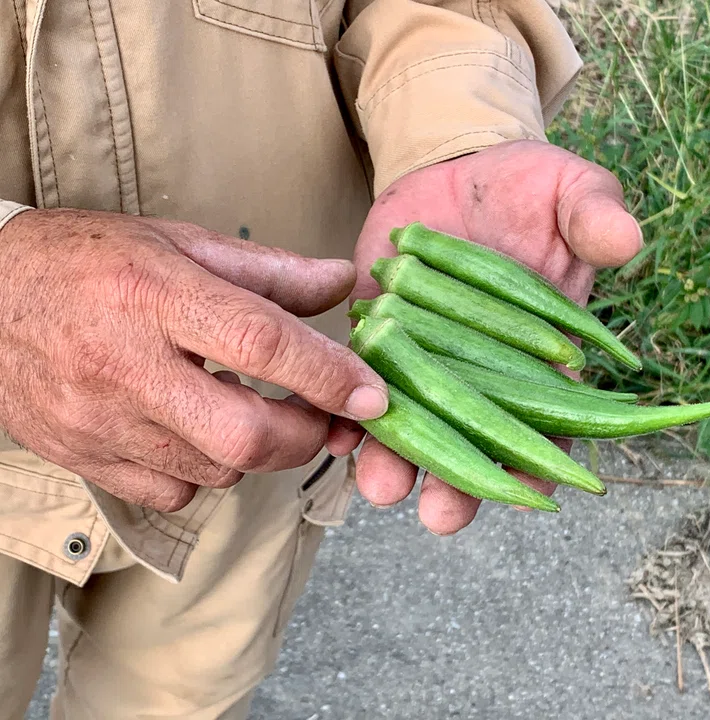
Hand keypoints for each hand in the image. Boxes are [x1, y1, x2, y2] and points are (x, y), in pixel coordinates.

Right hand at [0, 209, 386, 511]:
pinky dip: (205, 471)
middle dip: (304, 436)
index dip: (328, 375)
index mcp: (156, 295)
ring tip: (252, 409)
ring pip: (216, 471)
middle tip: (322, 417)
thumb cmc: (89, 262)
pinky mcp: (83, 457)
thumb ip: (270, 271)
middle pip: (244, 434)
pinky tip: (197, 432)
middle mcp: (125, 364)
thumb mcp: (182, 244)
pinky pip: (172, 492)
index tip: (373, 396)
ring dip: (256, 451)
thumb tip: (345, 281)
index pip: (260, 342)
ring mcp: (99, 421)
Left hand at [327, 140, 641, 533]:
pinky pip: (359, 385)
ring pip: (414, 426)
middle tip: (443, 515)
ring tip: (382, 485)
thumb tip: (626, 240)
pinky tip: (335, 437)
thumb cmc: (529, 187)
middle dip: (460, 485)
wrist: (457, 170)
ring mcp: (425, 361)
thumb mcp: (570, 190)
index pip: (550, 422)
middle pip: (475, 442)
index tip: (538, 498)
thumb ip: (595, 215)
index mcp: (540, 356)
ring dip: (397, 462)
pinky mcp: (377, 339)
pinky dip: (347, 413)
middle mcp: (481, 373)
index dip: (546, 463)